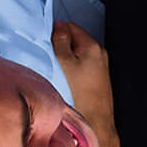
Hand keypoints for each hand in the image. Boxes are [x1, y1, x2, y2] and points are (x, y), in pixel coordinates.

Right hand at [51, 19, 115, 142]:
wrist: (95, 120)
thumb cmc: (80, 94)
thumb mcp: (63, 62)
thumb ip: (60, 41)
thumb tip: (58, 26)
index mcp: (92, 46)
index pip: (70, 26)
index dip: (56, 32)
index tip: (46, 43)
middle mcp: (99, 54)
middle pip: (74, 40)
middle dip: (60, 47)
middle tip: (51, 60)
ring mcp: (99, 66)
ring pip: (77, 54)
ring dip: (65, 59)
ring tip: (59, 73)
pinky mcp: (97, 78)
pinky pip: (81, 66)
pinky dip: (72, 69)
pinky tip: (66, 81)